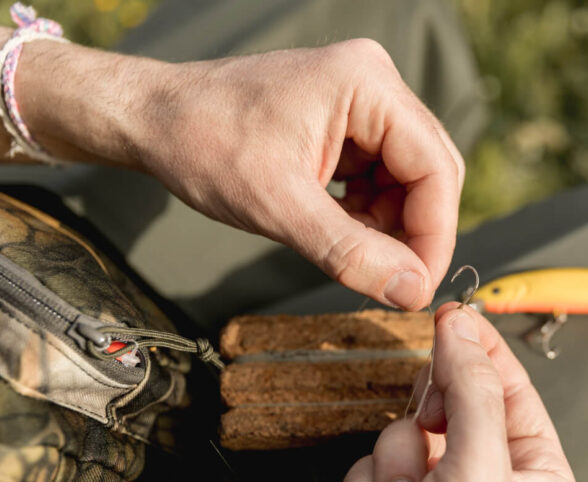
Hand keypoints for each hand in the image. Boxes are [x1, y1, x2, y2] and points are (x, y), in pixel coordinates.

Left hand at [8, 36, 463, 309]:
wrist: (152, 119)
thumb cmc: (202, 143)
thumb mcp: (279, 207)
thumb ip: (351, 253)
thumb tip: (412, 291)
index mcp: (366, 84)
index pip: (435, 167)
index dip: (435, 234)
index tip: (419, 286)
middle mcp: (373, 84)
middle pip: (429, 171)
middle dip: (415, 232)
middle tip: (397, 284)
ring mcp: (360, 102)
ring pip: (406, 179)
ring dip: (391, 226)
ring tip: (356, 257)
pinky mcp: (345, 122)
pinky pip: (380, 176)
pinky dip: (369, 214)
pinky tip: (342, 234)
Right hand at [322, 304, 581, 481]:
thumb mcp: (478, 476)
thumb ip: (470, 392)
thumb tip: (462, 330)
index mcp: (535, 477)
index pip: (509, 390)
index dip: (478, 350)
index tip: (452, 314)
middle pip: (447, 408)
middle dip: (425, 427)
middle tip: (429, 431)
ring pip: (400, 440)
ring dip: (392, 475)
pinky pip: (368, 476)